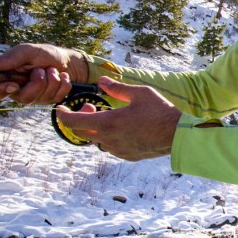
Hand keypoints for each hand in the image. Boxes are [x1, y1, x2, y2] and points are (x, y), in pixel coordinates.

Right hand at [0, 44, 87, 104]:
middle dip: (37, 83)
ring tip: (51, 69)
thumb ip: (7, 59)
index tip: (13, 85)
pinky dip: (62, 83)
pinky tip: (62, 76)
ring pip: (40, 98)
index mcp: (4, 78)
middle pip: (23, 98)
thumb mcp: (25, 51)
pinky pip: (56, 97)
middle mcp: (15, 90)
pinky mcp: (48, 100)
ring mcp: (33, 97)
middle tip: (40, 70)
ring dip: (51, 79)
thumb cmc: (43, 54)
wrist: (67, 60)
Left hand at [55, 77, 180, 160]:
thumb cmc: (160, 111)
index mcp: (108, 122)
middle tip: (89, 107)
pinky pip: (110, 147)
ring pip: (96, 140)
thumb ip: (117, 87)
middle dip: (79, 119)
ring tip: (109, 117)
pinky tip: (121, 129)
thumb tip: (101, 81)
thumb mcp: (139, 93)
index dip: (62, 115)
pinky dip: (108, 137)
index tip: (60, 109)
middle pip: (80, 133)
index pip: (73, 122)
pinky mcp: (127, 156)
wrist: (177, 135)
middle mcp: (108, 139)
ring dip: (95, 128)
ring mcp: (117, 150)